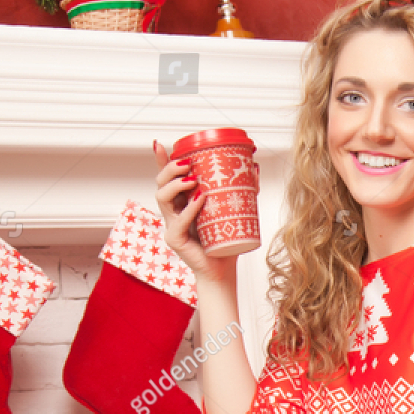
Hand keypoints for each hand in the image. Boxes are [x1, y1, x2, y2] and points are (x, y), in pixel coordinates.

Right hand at [152, 140, 232, 285]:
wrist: (223, 270)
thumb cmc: (226, 241)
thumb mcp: (234, 210)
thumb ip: (242, 190)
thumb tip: (254, 167)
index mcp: (182, 202)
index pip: (167, 178)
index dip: (160, 161)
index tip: (159, 143)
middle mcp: (173, 212)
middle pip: (160, 184)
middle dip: (169, 169)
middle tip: (187, 163)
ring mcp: (171, 225)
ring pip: (162, 198)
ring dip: (176, 185)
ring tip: (193, 179)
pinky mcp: (174, 240)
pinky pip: (177, 222)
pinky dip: (189, 209)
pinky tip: (199, 199)